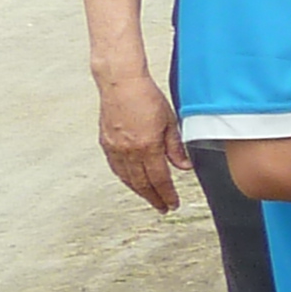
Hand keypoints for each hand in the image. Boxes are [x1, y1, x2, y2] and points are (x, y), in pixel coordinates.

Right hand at [95, 71, 182, 212]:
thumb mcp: (170, 122)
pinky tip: (131, 182)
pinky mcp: (106, 143)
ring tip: (150, 198)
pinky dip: (125, 178)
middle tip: (163, 207)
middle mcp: (129, 151)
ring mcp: (115, 148)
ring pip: (127, 178)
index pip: (159, 179)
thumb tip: (184, 167)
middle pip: (142, 183)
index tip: (172, 204)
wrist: (121, 83)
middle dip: (154, 198)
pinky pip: (116, 168)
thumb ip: (176, 148)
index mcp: (147, 146)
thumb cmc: (146, 97)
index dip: (166, 194)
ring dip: (139, 191)